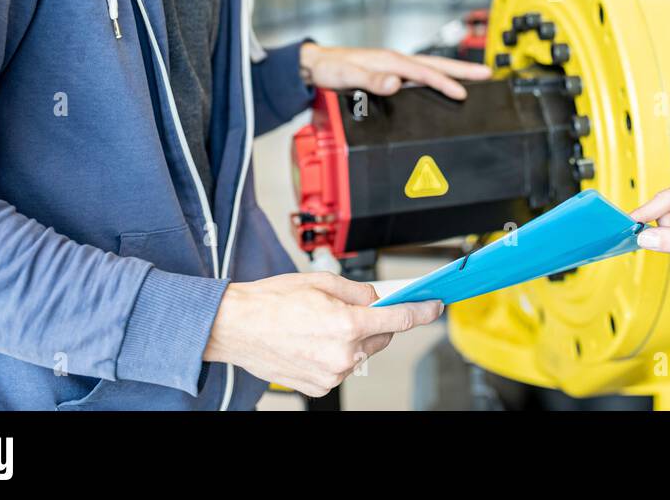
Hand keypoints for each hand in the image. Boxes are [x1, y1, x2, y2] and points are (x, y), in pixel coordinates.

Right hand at [203, 272, 443, 397]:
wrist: (236, 327)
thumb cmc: (271, 302)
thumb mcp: (321, 282)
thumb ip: (357, 291)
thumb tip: (376, 298)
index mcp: (347, 325)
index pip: (398, 320)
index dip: (421, 312)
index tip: (433, 307)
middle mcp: (343, 354)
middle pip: (381, 337)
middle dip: (375, 322)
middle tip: (352, 309)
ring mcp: (331, 374)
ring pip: (362, 354)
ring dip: (353, 339)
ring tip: (322, 325)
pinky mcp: (320, 386)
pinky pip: (342, 367)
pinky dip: (337, 354)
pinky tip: (314, 340)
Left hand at [300, 43, 490, 99]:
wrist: (315, 65)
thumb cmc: (330, 69)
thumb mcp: (347, 76)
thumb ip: (371, 80)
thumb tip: (395, 83)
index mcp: (389, 61)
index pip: (424, 74)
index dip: (445, 84)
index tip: (463, 93)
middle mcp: (394, 61)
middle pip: (435, 65)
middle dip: (462, 70)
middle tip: (487, 72)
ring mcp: (394, 66)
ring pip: (430, 68)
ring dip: (453, 72)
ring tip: (475, 77)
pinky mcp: (390, 72)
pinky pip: (421, 74)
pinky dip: (437, 77)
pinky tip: (442, 84)